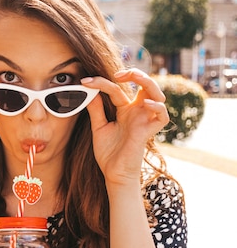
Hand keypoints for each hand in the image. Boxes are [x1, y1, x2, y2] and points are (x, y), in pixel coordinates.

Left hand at [81, 69, 168, 184]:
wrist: (113, 173)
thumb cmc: (108, 153)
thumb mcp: (99, 127)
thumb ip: (96, 110)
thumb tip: (89, 91)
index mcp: (125, 110)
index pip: (117, 89)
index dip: (102, 82)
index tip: (85, 81)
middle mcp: (137, 112)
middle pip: (145, 85)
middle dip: (135, 73)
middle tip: (118, 73)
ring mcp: (144, 120)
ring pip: (157, 95)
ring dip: (148, 82)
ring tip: (132, 77)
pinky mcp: (149, 131)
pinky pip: (162, 116)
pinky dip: (156, 107)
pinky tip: (144, 103)